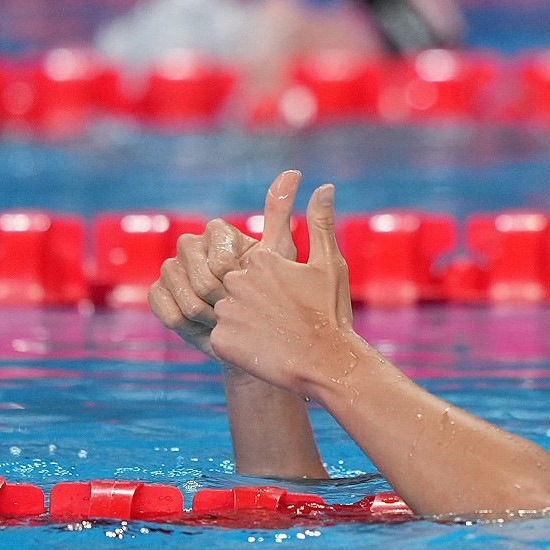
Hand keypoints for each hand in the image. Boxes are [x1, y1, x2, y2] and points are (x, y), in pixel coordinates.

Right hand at [148, 170, 302, 359]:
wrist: (255, 337)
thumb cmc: (274, 294)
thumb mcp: (279, 256)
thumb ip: (280, 214)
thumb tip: (294, 171)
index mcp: (219, 233)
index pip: (216, 246)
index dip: (229, 270)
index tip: (248, 285)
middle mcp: (192, 246)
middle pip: (191, 264)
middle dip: (215, 293)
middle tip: (234, 306)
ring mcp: (173, 268)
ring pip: (174, 282)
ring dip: (200, 308)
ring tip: (221, 318)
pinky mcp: (159, 293)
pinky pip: (160, 303)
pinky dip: (182, 319)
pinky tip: (200, 326)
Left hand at [210, 182, 357, 396]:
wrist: (327, 363)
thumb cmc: (330, 313)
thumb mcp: (330, 264)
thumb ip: (321, 223)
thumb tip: (325, 186)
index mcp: (261, 260)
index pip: (254, 269)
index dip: (274, 288)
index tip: (291, 303)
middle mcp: (237, 281)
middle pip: (237, 289)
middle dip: (256, 306)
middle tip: (283, 323)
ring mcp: (226, 311)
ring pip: (228, 314)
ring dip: (246, 325)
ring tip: (273, 338)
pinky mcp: (219, 341)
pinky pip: (222, 340)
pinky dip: (239, 346)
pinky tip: (262, 351)